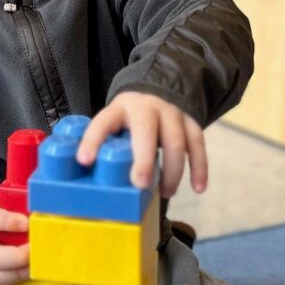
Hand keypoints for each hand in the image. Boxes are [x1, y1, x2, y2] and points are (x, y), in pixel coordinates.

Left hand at [76, 92, 207, 198]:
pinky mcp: (191, 122)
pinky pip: (198, 144)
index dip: (93, 140)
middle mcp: (147, 107)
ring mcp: (172, 113)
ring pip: (176, 139)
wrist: (159, 91)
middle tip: (140, 183)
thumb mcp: (115, 123)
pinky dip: (199, 167)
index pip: (103, 122)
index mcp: (120, 108)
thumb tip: (87, 176)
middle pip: (146, 129)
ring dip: (173, 170)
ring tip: (165, 193)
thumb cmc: (130, 120)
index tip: (85, 161)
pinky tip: (198, 188)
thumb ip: (107, 143)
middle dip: (144, 158)